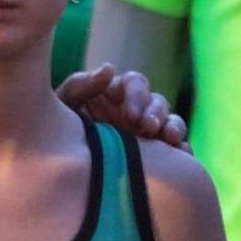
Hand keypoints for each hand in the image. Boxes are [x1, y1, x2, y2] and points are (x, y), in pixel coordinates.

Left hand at [57, 64, 187, 148]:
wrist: (57, 172)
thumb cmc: (56, 131)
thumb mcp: (62, 106)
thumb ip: (81, 85)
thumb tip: (110, 69)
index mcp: (115, 95)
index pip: (135, 83)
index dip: (137, 94)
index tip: (130, 113)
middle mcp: (136, 112)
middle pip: (157, 102)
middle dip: (156, 113)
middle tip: (147, 128)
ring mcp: (148, 135)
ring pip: (171, 122)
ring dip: (174, 127)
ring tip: (170, 139)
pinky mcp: (158, 158)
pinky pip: (178, 151)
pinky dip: (183, 151)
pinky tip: (181, 155)